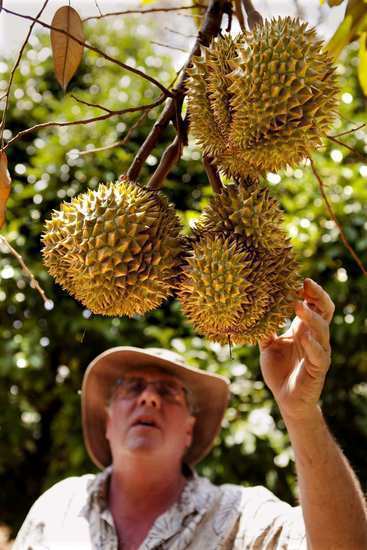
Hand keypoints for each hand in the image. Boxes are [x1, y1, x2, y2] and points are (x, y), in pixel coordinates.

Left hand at [258, 279, 334, 420]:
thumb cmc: (279, 369)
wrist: (285, 399)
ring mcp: (319, 352)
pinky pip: (319, 354)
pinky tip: (302, 336)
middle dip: (318, 296)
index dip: (310, 291)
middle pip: (325, 310)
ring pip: (322, 330)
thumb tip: (251, 309)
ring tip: (298, 305)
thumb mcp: (268, 344)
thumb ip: (264, 328)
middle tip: (305, 284)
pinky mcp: (318, 368)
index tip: (297, 278)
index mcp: (304, 328)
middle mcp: (315, 337)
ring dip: (310, 317)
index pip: (314, 304)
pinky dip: (311, 344)